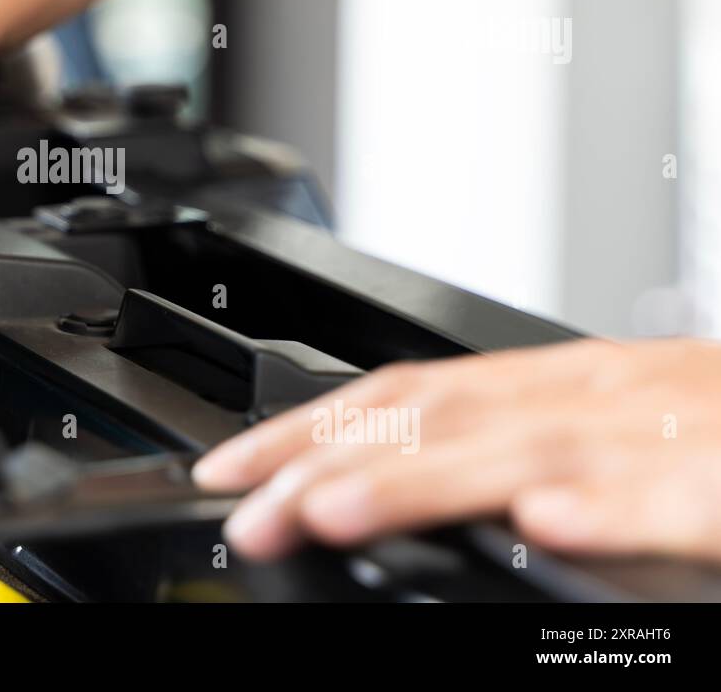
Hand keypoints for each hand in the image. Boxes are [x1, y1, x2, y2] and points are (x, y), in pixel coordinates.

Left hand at [193, 337, 720, 563]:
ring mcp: (678, 429)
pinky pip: (685, 491)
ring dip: (421, 479)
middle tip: (242, 508)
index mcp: (564, 385)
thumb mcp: (609, 440)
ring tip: (327, 509)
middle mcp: (606, 392)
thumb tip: (432, 497)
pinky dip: (619, 504)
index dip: (312, 428)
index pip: (409, 395)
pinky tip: (552, 523)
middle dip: (327, 461)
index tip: (233, 469)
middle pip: (441, 417)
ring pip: (530, 448)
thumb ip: (517, 458)